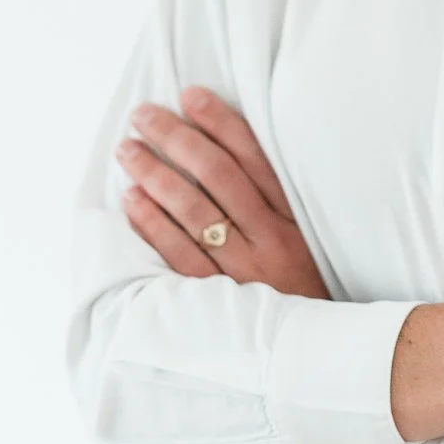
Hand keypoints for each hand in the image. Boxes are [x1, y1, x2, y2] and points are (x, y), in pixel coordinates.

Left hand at [116, 86, 330, 299]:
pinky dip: (153, 224)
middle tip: (144, 115)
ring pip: (194, 212)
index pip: (253, 156)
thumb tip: (230, 147)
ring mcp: (243, 269)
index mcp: (294, 215)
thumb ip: (278, 197)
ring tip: (128, 150)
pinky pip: (180, 255)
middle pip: (218, 175)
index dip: (220, 121)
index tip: (189, 95)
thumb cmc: (306, 283)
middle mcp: (270, 237)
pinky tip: (132, 200)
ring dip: (156, 175)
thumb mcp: (310, 235)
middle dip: (177, 139)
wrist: (315, 348)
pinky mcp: (218, 299)